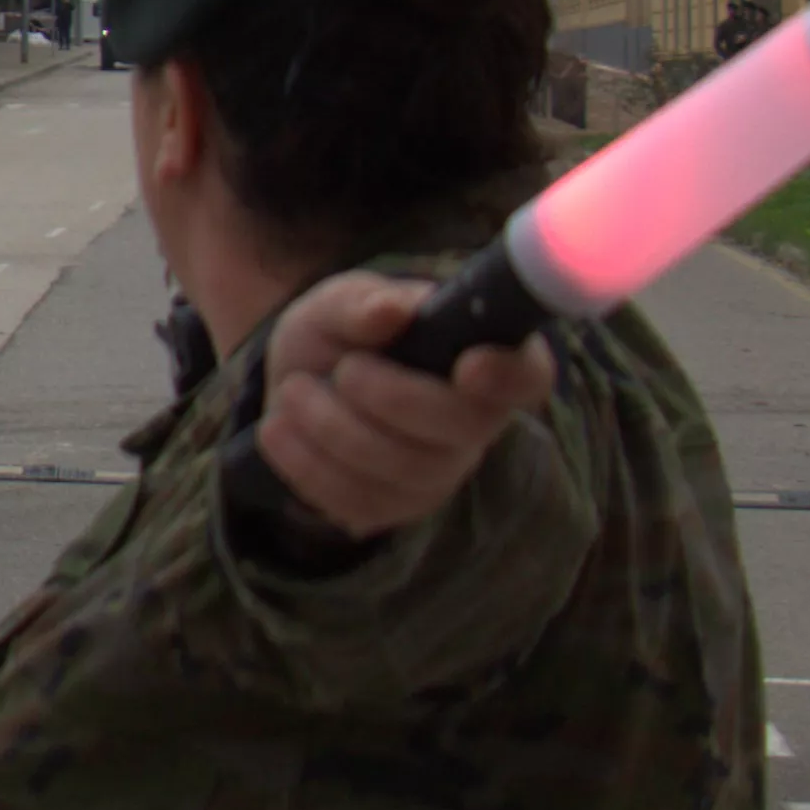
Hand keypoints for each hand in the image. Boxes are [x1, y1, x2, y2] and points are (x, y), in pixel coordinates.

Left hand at [251, 270, 559, 540]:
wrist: (296, 383)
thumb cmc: (340, 334)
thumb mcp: (339, 303)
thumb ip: (363, 304)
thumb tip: (392, 310)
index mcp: (483, 355)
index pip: (528, 374)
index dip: (509, 375)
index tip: (469, 364)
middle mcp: (476, 421)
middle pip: (460, 427)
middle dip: (389, 398)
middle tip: (344, 370)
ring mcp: (439, 471)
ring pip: (401, 469)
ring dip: (331, 427)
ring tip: (294, 390)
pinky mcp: (394, 507)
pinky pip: (357, 500)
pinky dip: (305, 461)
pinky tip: (281, 429)